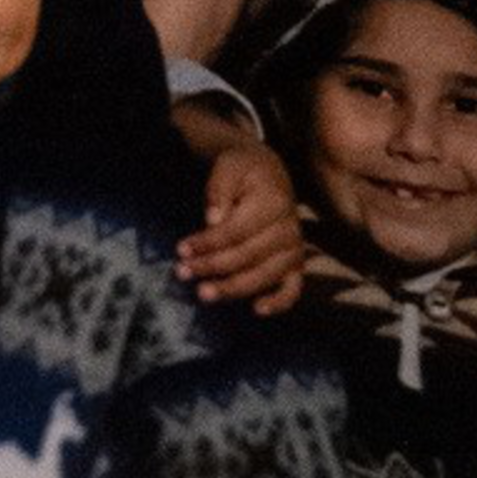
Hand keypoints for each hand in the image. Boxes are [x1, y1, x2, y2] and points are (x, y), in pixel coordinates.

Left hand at [179, 136, 305, 314]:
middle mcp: (288, 229)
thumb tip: (214, 220)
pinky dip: (279, 302)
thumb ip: (219, 190)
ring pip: (263, 276)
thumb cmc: (243, 171)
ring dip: (232, 288)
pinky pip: (292, 290)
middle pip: (246, 256)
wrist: (268, 173)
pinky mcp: (294, 265)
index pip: (235, 231)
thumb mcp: (227, 168)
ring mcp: (293, 249)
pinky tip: (257, 309)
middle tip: (182, 272)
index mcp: (273, 203)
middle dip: (211, 266)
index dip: (207, 243)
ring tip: (203, 293)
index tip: (181, 249)